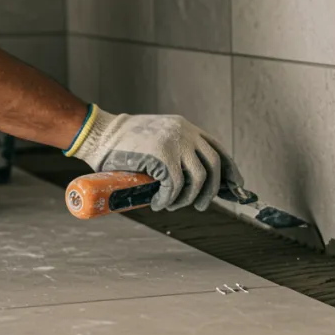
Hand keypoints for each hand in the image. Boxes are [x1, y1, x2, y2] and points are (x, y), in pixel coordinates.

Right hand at [66, 106, 243, 210]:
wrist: (100, 135)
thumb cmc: (123, 144)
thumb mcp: (158, 140)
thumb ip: (175, 152)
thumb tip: (193, 182)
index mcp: (186, 128)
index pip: (218, 149)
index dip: (230, 170)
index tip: (235, 186)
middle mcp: (185, 133)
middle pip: (213, 166)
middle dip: (210, 191)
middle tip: (201, 206)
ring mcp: (175, 143)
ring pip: (197, 179)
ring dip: (187, 199)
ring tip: (172, 205)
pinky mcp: (162, 156)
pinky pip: (175, 187)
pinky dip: (168, 200)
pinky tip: (159, 203)